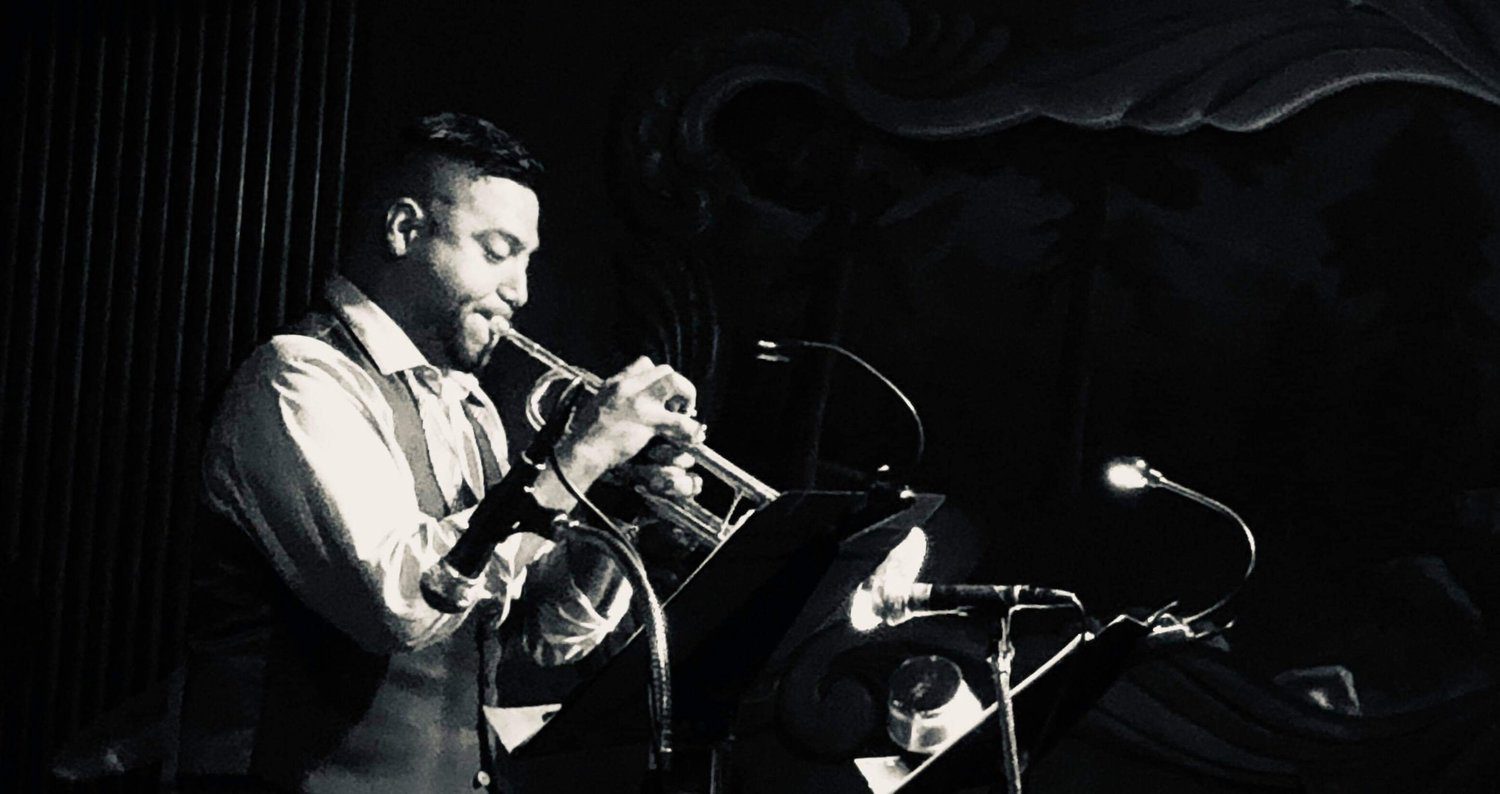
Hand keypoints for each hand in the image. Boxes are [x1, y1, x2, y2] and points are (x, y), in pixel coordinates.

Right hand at [553, 357, 704, 493]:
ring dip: (687, 397)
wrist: (581, 452)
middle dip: (678, 387)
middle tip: (679, 407)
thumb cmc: (588, 437)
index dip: (659, 378)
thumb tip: (635, 404)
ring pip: (676, 383)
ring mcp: (638, 402)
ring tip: (686, 415)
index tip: (662, 395)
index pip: (645, 363)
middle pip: (665, 370)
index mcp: (616, 383)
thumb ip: (617, 400)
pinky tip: (690, 437)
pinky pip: (680, 421)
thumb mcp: (599, 407)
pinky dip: (690, 429)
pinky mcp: (647, 421)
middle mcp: (627, 386)